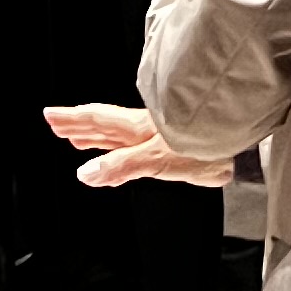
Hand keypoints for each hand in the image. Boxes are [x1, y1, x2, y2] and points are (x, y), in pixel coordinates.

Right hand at [44, 102, 234, 188]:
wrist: (240, 133)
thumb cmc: (203, 141)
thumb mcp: (156, 158)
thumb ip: (122, 166)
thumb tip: (85, 175)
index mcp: (136, 128)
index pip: (98, 120)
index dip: (73, 119)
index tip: (50, 115)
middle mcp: (144, 128)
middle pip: (105, 124)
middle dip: (81, 127)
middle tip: (58, 125)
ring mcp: (159, 133)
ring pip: (121, 132)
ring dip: (99, 136)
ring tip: (82, 138)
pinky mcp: (175, 143)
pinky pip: (137, 142)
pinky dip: (123, 145)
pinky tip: (126, 148)